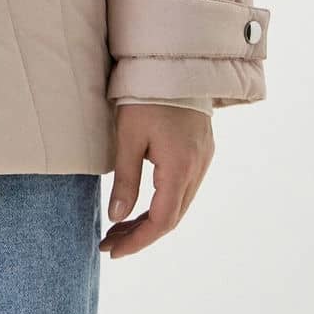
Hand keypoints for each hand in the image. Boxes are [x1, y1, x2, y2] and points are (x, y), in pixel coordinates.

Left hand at [100, 103, 213, 258]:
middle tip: (110, 242)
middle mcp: (197, 169)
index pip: (161, 221)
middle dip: (140, 234)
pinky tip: (143, 204)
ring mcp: (203, 161)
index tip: (112, 251)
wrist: (175, 62)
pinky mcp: (202, 151)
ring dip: (151, 220)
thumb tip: (117, 218)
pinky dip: (163, 203)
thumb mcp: (128, 135)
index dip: (137, 241)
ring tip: (120, 227)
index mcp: (180, 168)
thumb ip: (126, 179)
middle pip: (171, 218)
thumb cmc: (146, 94)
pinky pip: (184, 189)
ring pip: (179, 205)